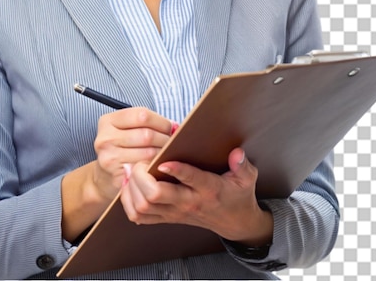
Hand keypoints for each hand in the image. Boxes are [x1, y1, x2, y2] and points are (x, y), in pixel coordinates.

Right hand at [91, 107, 175, 200]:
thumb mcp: (126, 129)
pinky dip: (156, 167)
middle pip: (147, 135)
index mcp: (108, 121)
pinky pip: (145, 170)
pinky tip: (158, 166)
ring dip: (163, 154)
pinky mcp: (116, 177)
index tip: (169, 128)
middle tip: (172, 144)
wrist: (103, 178)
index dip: (161, 121)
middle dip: (165, 139)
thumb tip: (175, 127)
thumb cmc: (121, 148)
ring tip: (167, 154)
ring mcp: (109, 159)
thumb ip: (146, 124)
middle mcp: (105, 139)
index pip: (142, 115)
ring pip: (149, 153)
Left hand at [119, 147, 273, 245]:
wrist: (234, 223)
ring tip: (130, 170)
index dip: (175, 170)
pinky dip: (129, 201)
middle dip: (141, 177)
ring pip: (143, 207)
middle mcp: (188, 201)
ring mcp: (175, 212)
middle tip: (138, 161)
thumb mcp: (247, 178)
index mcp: (208, 188)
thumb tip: (237, 153)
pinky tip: (129, 186)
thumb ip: (243, 165)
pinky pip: (140, 216)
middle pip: (156, 195)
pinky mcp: (167, 217)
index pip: (190, 180)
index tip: (162, 161)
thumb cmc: (237, 195)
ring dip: (131, 188)